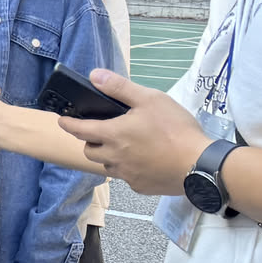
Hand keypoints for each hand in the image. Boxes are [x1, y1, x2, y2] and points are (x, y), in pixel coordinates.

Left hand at [56, 69, 208, 196]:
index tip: (62, 120)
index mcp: (113, 135)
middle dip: (90, 142)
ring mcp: (127, 175)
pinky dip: (128, 168)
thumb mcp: (149, 99)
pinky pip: (126, 177)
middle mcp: (114, 158)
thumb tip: (94, 76)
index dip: (68, 124)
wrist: (199, 164)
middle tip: (100, 133)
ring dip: (109, 157)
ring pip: (107, 166)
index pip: (80, 130)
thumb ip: (120, 88)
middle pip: (90, 151)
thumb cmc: (175, 129)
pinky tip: (144, 160)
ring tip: (124, 146)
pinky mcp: (140, 186)